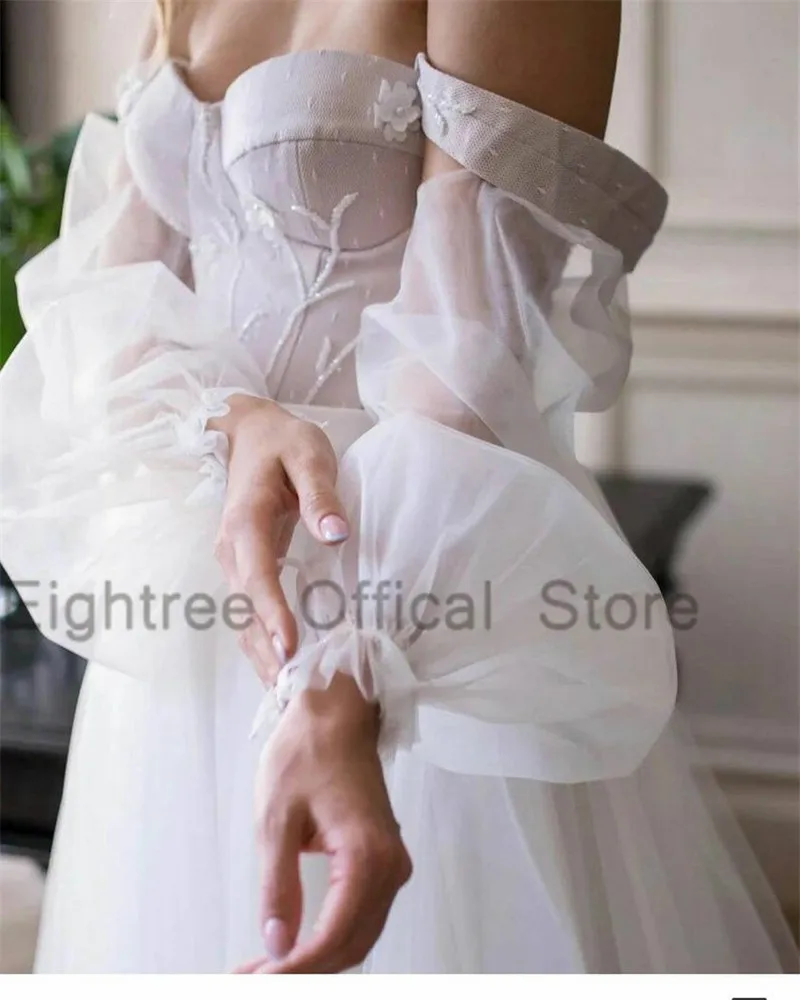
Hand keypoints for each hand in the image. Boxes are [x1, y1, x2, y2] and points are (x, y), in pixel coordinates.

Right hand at [211, 394, 349, 684]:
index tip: (289, 649)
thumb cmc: (284, 442)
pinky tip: (283, 666)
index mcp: (245, 522)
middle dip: (267, 651)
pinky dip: (263, 639)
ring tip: (287, 694)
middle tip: (292, 693)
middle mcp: (230, 548)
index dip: (272, 614)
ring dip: (262, 653)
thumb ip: (321, 494)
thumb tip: (335, 535)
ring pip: (243, 615)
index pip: (257, 576)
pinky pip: (250, 609)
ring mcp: (233, 560)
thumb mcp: (309, 455)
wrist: (249, 431)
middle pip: (245, 608)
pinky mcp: (243, 566)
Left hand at [236, 674, 411, 973]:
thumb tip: (277, 943)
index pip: (334, 936)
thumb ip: (277, 887)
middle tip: (253, 978)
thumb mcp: (276, 819)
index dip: (296, 968)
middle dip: (305, 970)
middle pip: (352, 945)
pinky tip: (296, 944)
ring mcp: (393, 864)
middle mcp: (390, 865)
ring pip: (360, 936)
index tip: (258, 980)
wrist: (337, 714)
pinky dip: (332, 938)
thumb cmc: (306, 752)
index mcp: (366, 854)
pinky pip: (363, 915)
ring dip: (317, 959)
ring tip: (267, 967)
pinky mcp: (385, 860)